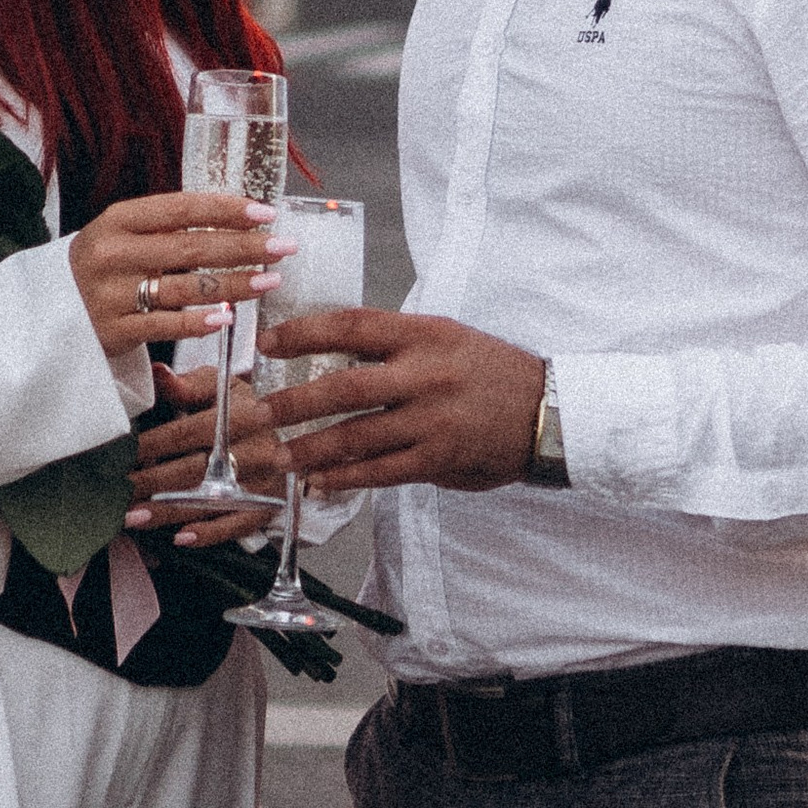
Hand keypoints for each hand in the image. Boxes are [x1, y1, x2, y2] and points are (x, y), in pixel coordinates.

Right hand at [69, 187, 276, 359]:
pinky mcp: (113, 331)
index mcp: (116, 221)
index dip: (225, 209)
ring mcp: (110, 295)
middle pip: (190, 248)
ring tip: (270, 281)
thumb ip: (165, 228)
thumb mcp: (121, 237)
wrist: (47, 313)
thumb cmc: (101, 268)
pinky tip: (228, 317)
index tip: (265, 212)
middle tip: (283, 247)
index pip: (180, 208)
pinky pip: (166, 325)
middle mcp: (111, 254)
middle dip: (244, 247)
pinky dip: (200, 321)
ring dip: (234, 284)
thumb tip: (236, 221)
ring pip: (184, 288)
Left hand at [126, 361, 288, 546]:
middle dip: (152, 482)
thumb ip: (187, 385)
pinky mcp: (268, 506)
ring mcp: (263, 482)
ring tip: (132, 517)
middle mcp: (255, 450)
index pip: (190, 432)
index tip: (124, 454)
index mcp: (241, 415)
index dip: (155, 444)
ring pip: (210, 501)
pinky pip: (237, 524)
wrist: (290, 430)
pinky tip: (180, 537)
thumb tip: (158, 373)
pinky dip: (209, 533)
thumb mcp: (220, 387)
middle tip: (117, 492)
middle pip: (196, 470)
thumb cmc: (243, 406)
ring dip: (169, 512)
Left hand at [257, 307, 542, 496]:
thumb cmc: (488, 370)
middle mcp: (425, 375)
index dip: (304, 333)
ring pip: (356, 436)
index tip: (268, 344)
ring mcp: (431, 420)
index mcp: (424, 334)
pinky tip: (320, 481)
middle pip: (345, 387)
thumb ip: (395, 344)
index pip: (352, 326)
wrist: (546, 412)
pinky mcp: (438, 459)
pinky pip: (381, 472)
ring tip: (280, 456)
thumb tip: (331, 347)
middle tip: (261, 411)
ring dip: (311, 448)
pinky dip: (345, 478)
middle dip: (295, 402)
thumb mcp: (445, 336)